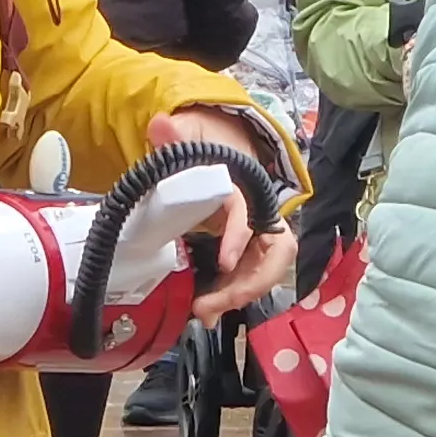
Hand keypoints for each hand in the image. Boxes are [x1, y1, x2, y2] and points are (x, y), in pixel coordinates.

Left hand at [152, 109, 294, 319]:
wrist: (217, 152)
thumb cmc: (206, 148)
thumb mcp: (190, 139)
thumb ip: (175, 136)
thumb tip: (161, 124)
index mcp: (247, 184)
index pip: (250, 213)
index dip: (240, 237)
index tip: (225, 262)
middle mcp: (262, 211)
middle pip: (274, 253)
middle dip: (249, 283)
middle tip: (213, 305)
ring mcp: (260, 233)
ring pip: (267, 271)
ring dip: (240, 295)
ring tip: (206, 312)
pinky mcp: (250, 251)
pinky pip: (252, 277)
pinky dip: (234, 295)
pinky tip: (210, 309)